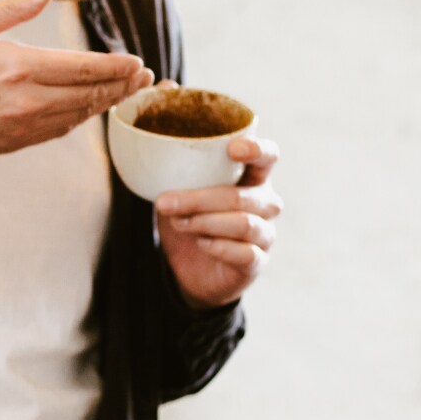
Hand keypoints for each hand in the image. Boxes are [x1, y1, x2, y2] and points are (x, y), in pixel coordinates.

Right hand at [0, 0, 152, 157]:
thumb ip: (14, 8)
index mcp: (17, 67)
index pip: (81, 68)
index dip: (115, 66)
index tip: (137, 62)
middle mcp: (25, 100)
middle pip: (87, 94)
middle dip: (121, 85)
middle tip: (146, 77)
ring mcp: (20, 126)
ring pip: (76, 116)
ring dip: (105, 104)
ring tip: (127, 92)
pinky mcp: (12, 142)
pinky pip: (56, 131)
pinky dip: (79, 120)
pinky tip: (89, 110)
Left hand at [153, 135, 281, 309]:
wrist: (193, 270)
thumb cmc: (192, 221)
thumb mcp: (182, 195)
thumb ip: (178, 178)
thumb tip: (153, 165)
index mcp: (252, 178)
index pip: (267, 157)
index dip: (256, 150)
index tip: (232, 149)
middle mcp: (265, 203)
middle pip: (240, 196)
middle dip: (198, 199)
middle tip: (165, 203)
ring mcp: (265, 233)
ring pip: (243, 224)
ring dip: (204, 222)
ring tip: (179, 223)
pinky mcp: (258, 261)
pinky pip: (246, 253)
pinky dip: (219, 247)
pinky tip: (201, 243)